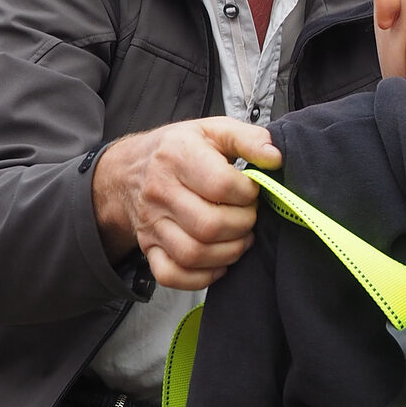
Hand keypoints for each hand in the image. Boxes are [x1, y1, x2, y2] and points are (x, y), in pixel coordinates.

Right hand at [92, 117, 281, 291]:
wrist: (131, 169)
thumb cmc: (179, 150)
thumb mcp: (214, 130)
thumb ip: (249, 138)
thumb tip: (274, 157)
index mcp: (177, 156)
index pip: (220, 185)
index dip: (247, 194)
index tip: (251, 191)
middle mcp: (160, 191)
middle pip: (209, 225)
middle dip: (242, 225)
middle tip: (248, 216)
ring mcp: (152, 223)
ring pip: (194, 253)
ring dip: (228, 252)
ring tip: (239, 237)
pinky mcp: (148, 247)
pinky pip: (171, 275)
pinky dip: (201, 277)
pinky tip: (217, 261)